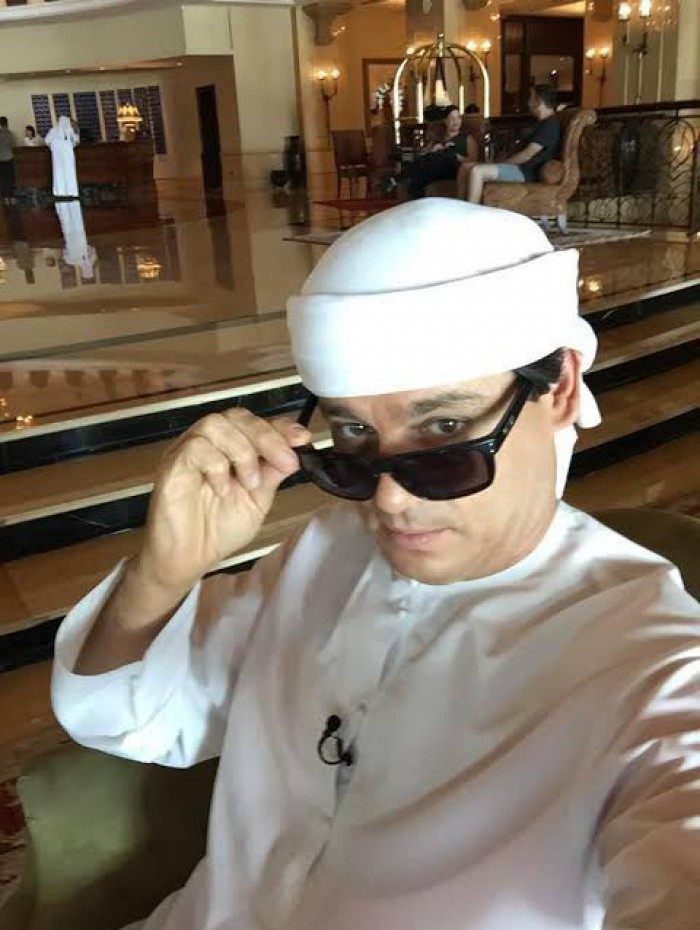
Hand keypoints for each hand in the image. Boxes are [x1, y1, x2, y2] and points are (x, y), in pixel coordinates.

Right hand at [135, 410, 311, 601]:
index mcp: (230, 448)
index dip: (279, 427)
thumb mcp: (257, 500)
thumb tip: (296, 452)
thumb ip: (272, 473)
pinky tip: (223, 489)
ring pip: (215, 425)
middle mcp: (208, 443)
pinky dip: (216, 466)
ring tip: (249, 483)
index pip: (255, 423)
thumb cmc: (219, 529)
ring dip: (242, 452)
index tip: (302, 438)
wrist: (187, 559)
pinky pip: (195, 447)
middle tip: (283, 462)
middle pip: (237, 416)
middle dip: (266, 437)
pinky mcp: (172, 465)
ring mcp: (187, 451)